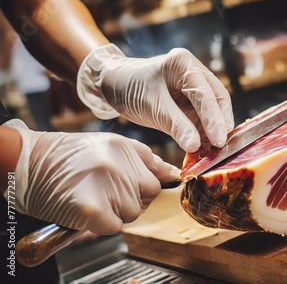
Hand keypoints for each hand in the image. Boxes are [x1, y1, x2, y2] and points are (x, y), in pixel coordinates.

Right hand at [3, 119, 178, 234]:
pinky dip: (101, 225)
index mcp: (124, 146)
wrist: (27, 162)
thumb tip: (172, 173)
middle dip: (132, 199)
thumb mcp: (108, 145)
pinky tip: (87, 211)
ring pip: (132, 212)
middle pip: (148, 195)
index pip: (157, 174)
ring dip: (115, 212)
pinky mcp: (92, 208)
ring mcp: (105, 185)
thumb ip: (142, 159)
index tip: (133, 187)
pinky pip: (114, 226)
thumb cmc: (67, 156)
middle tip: (106, 193)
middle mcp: (118, 163)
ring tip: (93, 198)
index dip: (144, 185)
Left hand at [77, 44, 233, 151]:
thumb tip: (196, 146)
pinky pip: (204, 116)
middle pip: (217, 97)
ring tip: (217, 150)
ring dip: (216, 128)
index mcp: (183, 64)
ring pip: (214, 108)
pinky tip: (208, 147)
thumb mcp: (152, 107)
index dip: (213, 117)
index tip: (218, 140)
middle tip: (222, 145)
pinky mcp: (192, 101)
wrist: (115, 85)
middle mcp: (194, 71)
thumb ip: (176, 126)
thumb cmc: (130, 89)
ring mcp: (195, 86)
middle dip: (220, 122)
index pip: (205, 92)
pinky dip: (206, 131)